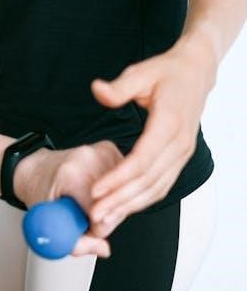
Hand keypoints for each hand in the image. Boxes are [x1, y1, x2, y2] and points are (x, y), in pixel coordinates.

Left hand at [14, 141, 123, 256]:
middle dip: (105, 218)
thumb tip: (103, 249)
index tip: (84, 228)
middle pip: (115, 203)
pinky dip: (114, 193)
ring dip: (111, 206)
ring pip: (123, 193)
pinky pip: (123, 182)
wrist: (36, 168)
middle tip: (84, 215)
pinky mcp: (110, 150)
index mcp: (72, 174)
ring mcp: (102, 152)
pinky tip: (97, 192)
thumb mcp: (48, 221)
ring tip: (87, 201)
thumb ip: (74, 243)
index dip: (95, 228)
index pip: (102, 212)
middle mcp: (89, 158)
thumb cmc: (40, 191)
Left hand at [88, 40, 215, 228]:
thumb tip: (98, 91)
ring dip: (130, 205)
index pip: (141, 161)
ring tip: (105, 218)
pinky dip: (143, 199)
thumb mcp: (141, 72)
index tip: (96, 191)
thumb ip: (119, 87)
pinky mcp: (179, 158)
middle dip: (120, 201)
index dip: (118, 179)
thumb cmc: (166, 72)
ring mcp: (182, 153)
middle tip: (94, 215)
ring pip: (156, 188)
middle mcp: (179, 144)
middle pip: (148, 181)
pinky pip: (162, 184)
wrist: (195, 73)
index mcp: (169, 124)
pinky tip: (123, 207)